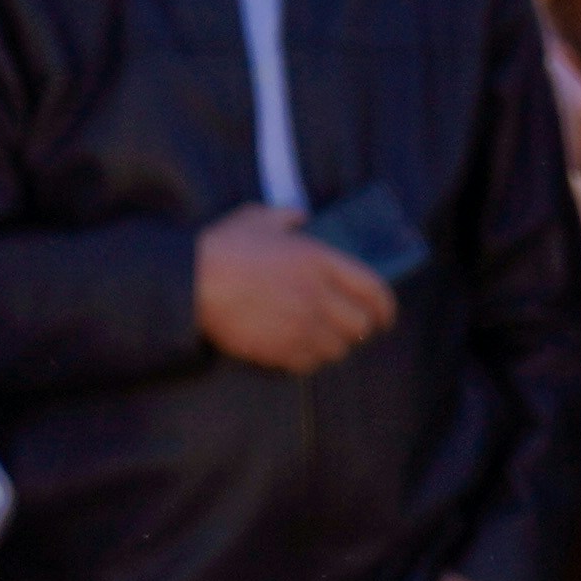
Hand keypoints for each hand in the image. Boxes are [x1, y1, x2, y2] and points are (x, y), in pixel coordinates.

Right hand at [195, 204, 394, 373]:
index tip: (387, 314)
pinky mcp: (281, 351)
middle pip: (361, 325)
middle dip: (362, 327)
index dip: (387, 307)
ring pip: (338, 348)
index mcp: (320, 261)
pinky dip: (312, 358)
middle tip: (355, 326)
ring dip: (336, 344)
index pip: (374, 290)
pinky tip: (300, 347)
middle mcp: (318, 297)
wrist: (193, 284)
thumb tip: (303, 218)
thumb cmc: (224, 247)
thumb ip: (289, 217)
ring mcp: (301, 327)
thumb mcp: (259, 217)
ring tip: (325, 336)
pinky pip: (311, 363)